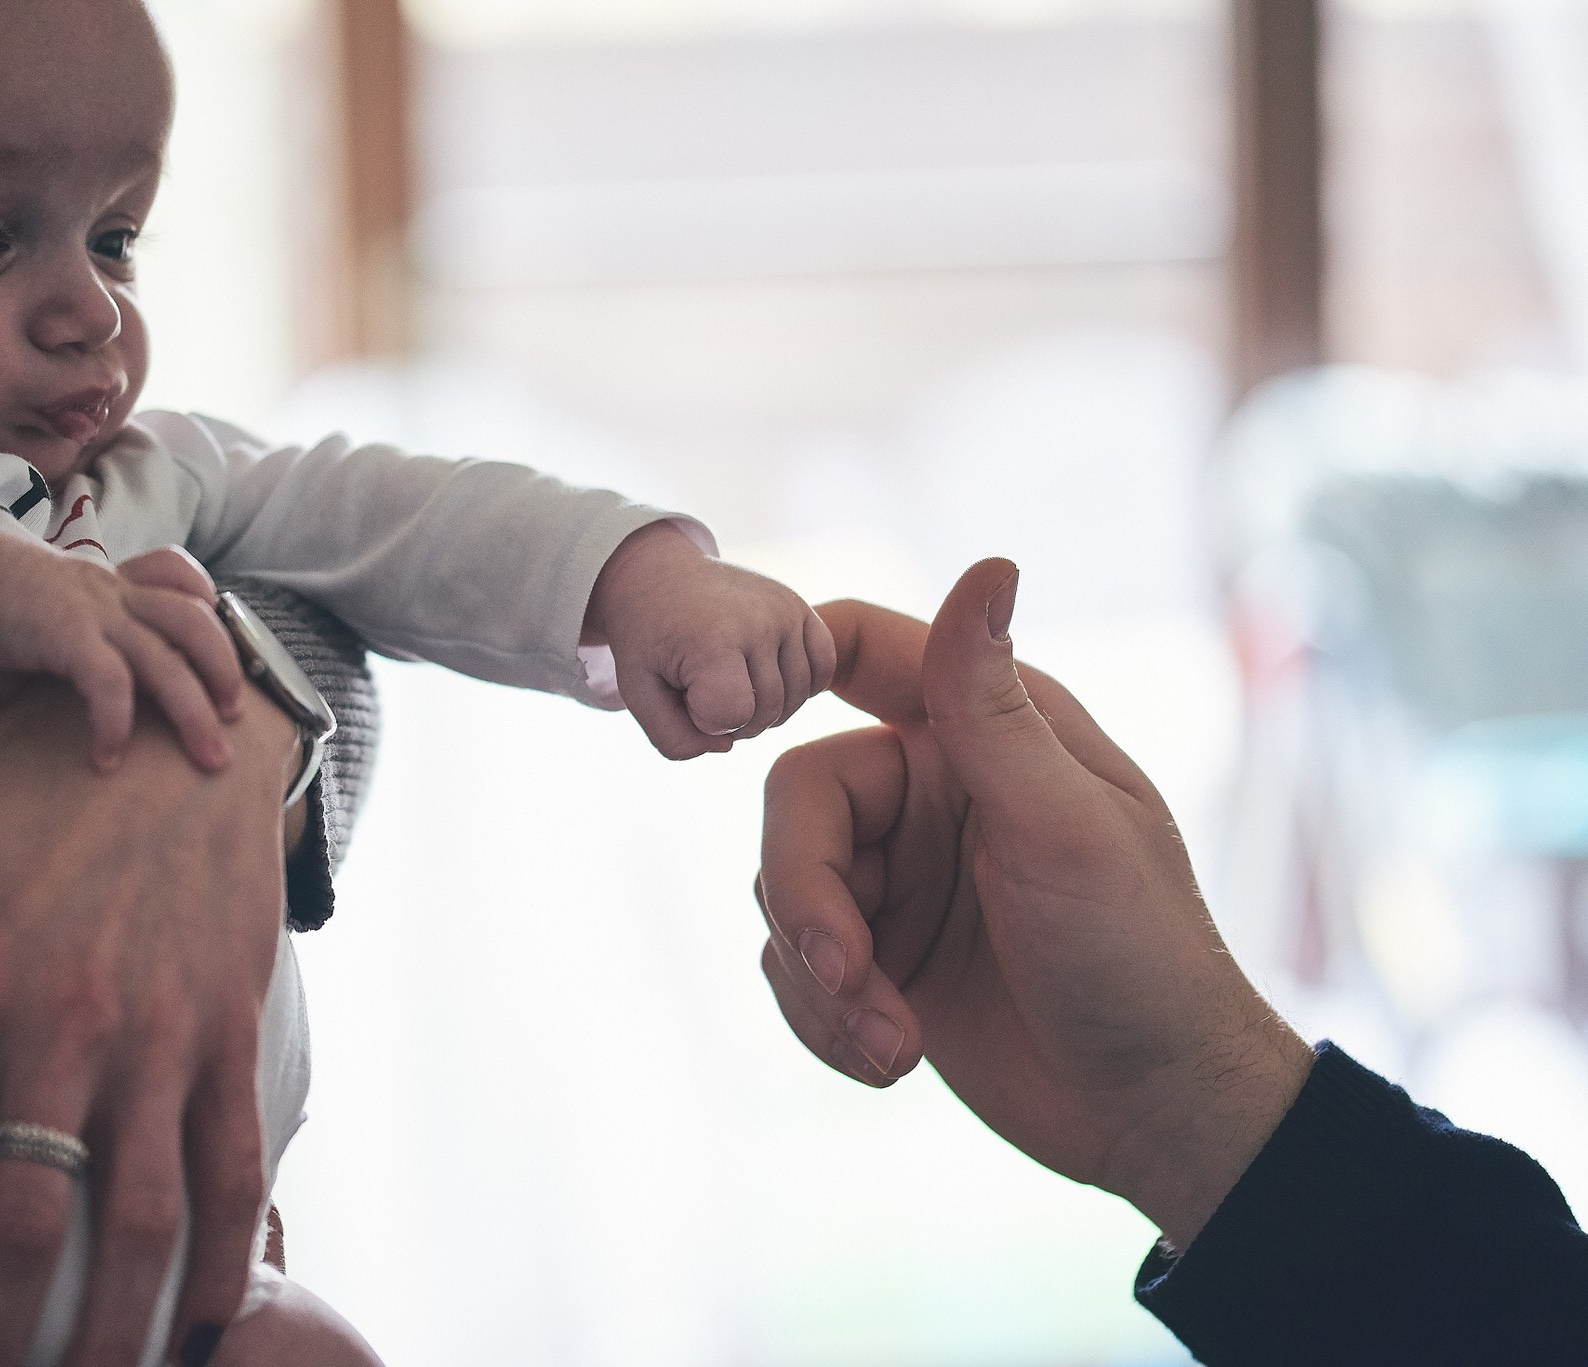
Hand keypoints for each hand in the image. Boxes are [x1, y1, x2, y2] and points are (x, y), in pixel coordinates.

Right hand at [0, 530, 244, 771]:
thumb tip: (33, 703)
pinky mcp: (67, 635)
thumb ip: (60, 651)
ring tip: (208, 756)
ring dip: (195, 712)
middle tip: (235, 719)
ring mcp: (94, 612)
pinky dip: (117, 724)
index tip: (220, 650)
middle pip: (194, 622)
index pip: (178, 577)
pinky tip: (107, 758)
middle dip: (225, 671)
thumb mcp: (41, 616)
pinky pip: (111, 684)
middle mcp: (112, 593)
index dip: (210, 606)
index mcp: (110, 583)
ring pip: (168, 660)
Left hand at [0, 681, 304, 1366]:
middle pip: (23, 1224)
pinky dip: (227, 1259)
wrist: (176, 732)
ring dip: (110, 1327)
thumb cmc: (12, 782)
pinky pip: (234, 1166)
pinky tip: (204, 1324)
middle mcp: (60, 1027)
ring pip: (140, 1219)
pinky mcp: (227, 1030)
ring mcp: (155, 1034)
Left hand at [582, 520, 835, 758]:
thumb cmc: (647, 638)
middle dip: (735, 720)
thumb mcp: (638, 692)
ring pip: (797, 696)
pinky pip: (824, 666)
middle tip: (704, 695)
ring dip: (767, 708)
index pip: (734, 715)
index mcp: (713, 639)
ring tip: (732, 687)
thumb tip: (727, 746)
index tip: (683, 694)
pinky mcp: (800, 606)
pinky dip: (801, 686)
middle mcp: (758, 621)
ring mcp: (785, 611)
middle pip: (768, 711)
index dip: (706, 721)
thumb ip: (673, 739)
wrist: (660, 575)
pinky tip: (769, 679)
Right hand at [754, 559, 1313, 1247]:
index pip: (857, 650)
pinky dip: (822, 1022)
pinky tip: (891, 1059)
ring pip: (782, 894)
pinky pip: (792, 967)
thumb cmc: (1140, 956)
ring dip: (822, 985)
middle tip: (848, 977)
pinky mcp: (878, 960)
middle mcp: (928, 793)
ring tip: (894, 1048)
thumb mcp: (1063, 826)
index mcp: (981, 731)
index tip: (739, 713)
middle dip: (808, 903)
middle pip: (795, 802)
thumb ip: (994, 707)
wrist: (1153, 1113)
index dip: (786, 662)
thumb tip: (991, 563)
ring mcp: (899, 878)